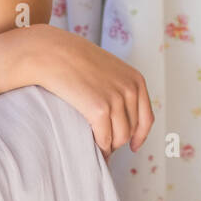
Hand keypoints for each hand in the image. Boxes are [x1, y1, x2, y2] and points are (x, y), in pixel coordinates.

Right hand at [22, 24, 153, 158]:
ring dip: (109, 146)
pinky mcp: (100, 110)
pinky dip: (99, 147)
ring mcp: (116, 100)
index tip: (134, 145)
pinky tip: (90, 145)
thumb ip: (120, 87)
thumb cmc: (75, 60)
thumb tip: (121, 114)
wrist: (54, 53)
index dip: (140, 136)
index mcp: (136, 80)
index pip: (147, 118)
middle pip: (131, 130)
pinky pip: (105, 139)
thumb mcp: (108, 69)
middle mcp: (130, 90)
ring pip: (119, 138)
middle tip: (105, 144)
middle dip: (118, 140)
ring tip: (97, 147)